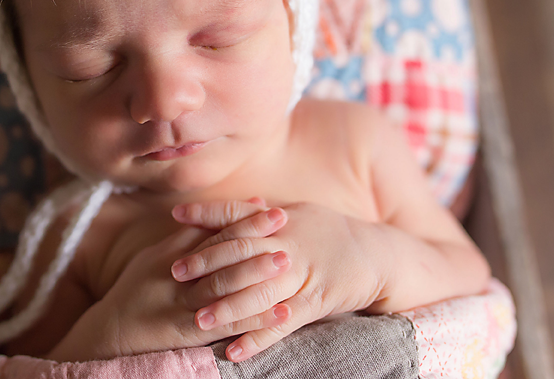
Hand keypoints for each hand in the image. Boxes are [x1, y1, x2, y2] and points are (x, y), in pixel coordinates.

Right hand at [49, 199, 292, 360]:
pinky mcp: (191, 334)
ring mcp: (185, 306)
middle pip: (221, 255)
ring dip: (258, 275)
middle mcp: (180, 277)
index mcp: (175, 255)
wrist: (111, 332)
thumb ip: (190, 234)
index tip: (271, 210)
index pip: (213, 233)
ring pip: (225, 287)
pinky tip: (281, 313)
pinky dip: (255, 319)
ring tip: (288, 264)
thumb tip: (227, 211)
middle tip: (285, 227)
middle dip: (255, 241)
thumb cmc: (138, 288)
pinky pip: (227, 325)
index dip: (243, 220)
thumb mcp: (158, 255)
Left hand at [171, 201, 384, 361]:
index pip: (237, 212)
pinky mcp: (315, 301)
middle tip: (175, 272)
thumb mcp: (299, 213)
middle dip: (206, 261)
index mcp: (280, 219)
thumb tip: (238, 202)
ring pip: (258, 291)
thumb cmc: (331, 231)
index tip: (177, 214)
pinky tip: (234, 351)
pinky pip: (282, 323)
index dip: (206, 213)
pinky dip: (258, 338)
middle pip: (240, 250)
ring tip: (197, 320)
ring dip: (226, 307)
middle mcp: (287, 243)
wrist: (377, 253)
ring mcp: (301, 273)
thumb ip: (265, 212)